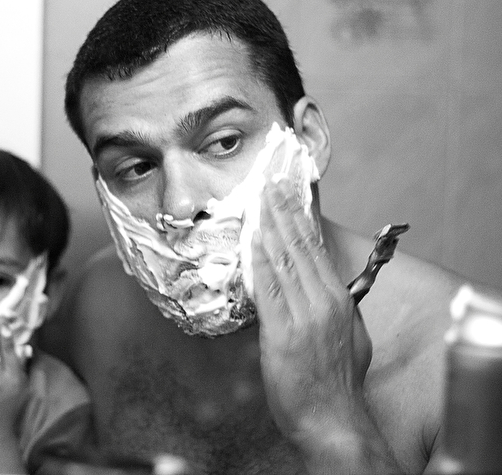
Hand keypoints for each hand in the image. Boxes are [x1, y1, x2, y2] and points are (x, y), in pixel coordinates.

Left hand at [251, 177, 372, 446]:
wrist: (333, 420)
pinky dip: (260, 260)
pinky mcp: (282, 332)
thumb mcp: (348, 336)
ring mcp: (304, 315)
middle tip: (270, 181)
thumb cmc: (338, 382)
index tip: (293, 190)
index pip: (318, 247)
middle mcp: (324, 301)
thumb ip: (333, 306)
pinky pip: (268, 288)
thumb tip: (320, 284)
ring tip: (259, 199)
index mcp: (339, 299)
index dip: (303, 215)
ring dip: (270, 225)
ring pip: (284, 259)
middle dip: (284, 209)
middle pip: (301, 245)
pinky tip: (253, 238)